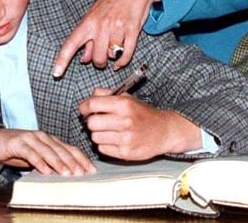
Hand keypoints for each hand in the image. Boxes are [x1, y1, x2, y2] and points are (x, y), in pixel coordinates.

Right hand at [0, 128, 95, 175]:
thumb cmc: (16, 150)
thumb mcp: (36, 156)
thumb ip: (50, 162)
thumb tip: (67, 174)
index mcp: (49, 140)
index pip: (69, 148)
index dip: (81, 159)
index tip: (91, 170)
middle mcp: (42, 137)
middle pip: (61, 149)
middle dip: (73, 162)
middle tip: (82, 173)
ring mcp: (30, 138)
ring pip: (48, 150)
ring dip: (58, 162)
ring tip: (67, 173)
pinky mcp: (18, 143)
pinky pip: (30, 153)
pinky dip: (39, 162)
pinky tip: (45, 170)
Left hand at [52, 0, 158, 76]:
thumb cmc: (112, 0)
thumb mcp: (94, 15)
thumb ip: (88, 38)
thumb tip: (83, 59)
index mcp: (88, 22)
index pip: (71, 44)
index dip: (62, 60)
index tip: (56, 73)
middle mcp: (101, 26)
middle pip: (97, 58)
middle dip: (99, 62)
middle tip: (101, 58)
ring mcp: (117, 28)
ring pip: (112, 56)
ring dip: (112, 57)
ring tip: (113, 48)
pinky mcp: (133, 30)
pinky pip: (127, 54)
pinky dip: (123, 61)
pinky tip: (120, 61)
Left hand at [78, 88, 199, 160]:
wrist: (164, 131)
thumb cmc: (142, 114)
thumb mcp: (127, 98)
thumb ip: (106, 94)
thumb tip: (87, 99)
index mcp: (124, 105)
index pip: (93, 104)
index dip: (84, 107)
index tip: (84, 110)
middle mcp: (125, 121)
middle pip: (91, 123)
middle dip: (92, 122)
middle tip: (99, 121)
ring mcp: (126, 139)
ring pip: (95, 137)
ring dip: (99, 134)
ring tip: (110, 131)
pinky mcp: (126, 153)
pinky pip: (102, 149)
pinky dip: (105, 145)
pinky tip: (115, 140)